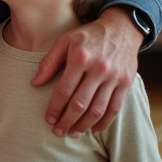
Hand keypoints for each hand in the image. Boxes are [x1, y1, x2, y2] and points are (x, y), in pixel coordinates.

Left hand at [32, 7, 141, 136]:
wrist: (122, 28)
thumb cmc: (88, 35)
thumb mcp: (65, 40)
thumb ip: (49, 61)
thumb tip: (35, 83)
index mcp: (80, 57)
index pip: (64, 90)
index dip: (55, 108)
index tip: (48, 120)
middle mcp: (98, 68)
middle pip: (80, 103)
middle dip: (67, 121)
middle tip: (58, 132)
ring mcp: (114, 77)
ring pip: (98, 109)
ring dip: (84, 125)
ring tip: (73, 133)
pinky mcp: (126, 83)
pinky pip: (115, 108)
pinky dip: (104, 122)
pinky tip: (93, 129)